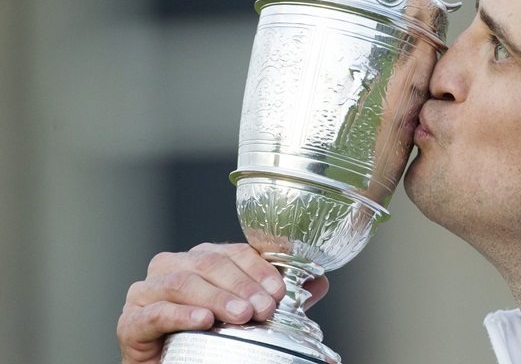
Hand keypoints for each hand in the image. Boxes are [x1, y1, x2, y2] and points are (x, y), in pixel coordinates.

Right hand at [117, 243, 329, 363]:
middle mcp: (169, 267)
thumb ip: (277, 297)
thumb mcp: (248, 316)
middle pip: (207, 263)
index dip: (258, 268)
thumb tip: (319, 282)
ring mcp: (145, 293)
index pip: (233, 251)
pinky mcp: (130, 322)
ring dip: (216, 298)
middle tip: (263, 308)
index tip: (279, 292)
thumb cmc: (207, 340)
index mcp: (199, 259)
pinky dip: (181, 315)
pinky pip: (154, 313)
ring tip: (241, 316)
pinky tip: (203, 322)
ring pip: (182, 283)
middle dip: (241, 285)